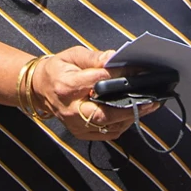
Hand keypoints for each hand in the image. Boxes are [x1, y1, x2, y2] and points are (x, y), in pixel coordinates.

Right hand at [29, 46, 156, 141]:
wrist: (40, 89)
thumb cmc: (59, 69)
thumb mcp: (73, 55)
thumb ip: (94, 58)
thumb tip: (115, 58)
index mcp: (67, 86)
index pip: (99, 81)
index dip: (121, 75)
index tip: (140, 71)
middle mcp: (71, 109)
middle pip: (105, 113)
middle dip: (130, 108)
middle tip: (151, 101)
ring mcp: (76, 125)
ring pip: (109, 127)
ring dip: (131, 117)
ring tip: (149, 106)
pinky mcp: (81, 133)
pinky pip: (107, 134)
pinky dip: (122, 125)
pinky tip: (133, 114)